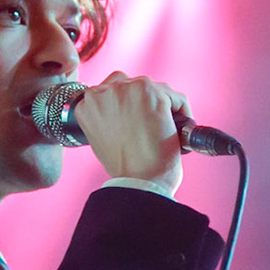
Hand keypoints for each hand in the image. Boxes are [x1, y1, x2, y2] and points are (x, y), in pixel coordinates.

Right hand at [71, 71, 185, 193]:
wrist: (139, 183)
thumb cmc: (125, 168)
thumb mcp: (104, 137)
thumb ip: (110, 116)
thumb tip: (131, 108)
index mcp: (87, 102)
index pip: (113, 91)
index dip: (130, 107)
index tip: (139, 122)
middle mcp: (104, 91)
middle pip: (136, 86)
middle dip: (148, 106)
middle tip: (154, 129)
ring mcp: (128, 89)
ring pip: (157, 90)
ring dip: (165, 109)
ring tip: (165, 132)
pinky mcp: (152, 94)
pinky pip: (176, 98)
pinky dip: (182, 113)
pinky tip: (178, 133)